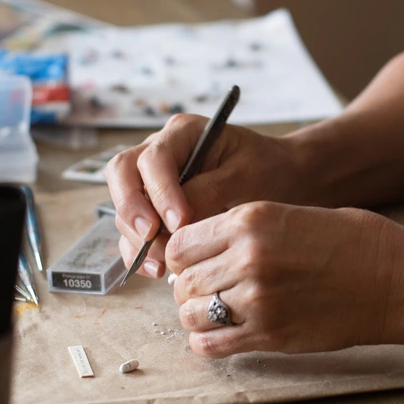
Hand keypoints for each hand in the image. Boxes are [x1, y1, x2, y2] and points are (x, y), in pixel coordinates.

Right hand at [105, 114, 307, 278]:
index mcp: (182, 134)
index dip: (160, 191)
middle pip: (122, 174)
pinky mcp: (153, 210)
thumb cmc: (268, 170)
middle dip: (131, 208)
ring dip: (136, 236)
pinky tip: (157, 270)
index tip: (180, 221)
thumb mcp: (247, 176)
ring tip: (162, 264)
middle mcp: (159, 153)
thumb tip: (176, 220)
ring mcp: (152, 182)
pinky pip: (133, 231)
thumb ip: (210, 192)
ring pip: (123, 205)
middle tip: (151, 237)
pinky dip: (139, 252)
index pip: (153, 158)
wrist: (282, 180)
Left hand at [165, 201, 403, 357]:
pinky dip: (208, 341)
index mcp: (249, 220)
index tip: (192, 262)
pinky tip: (223, 334)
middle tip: (206, 289)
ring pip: (191, 314)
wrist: (397, 279)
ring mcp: (257, 299)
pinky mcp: (271, 335)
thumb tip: (199, 254)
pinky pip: (212, 344)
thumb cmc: (350, 241)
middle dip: (189, 286)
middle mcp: (247, 258)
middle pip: (183, 280)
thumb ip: (241, 231)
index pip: (180, 243)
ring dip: (197, 314)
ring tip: (216, 311)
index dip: (182, 255)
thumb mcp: (288, 214)